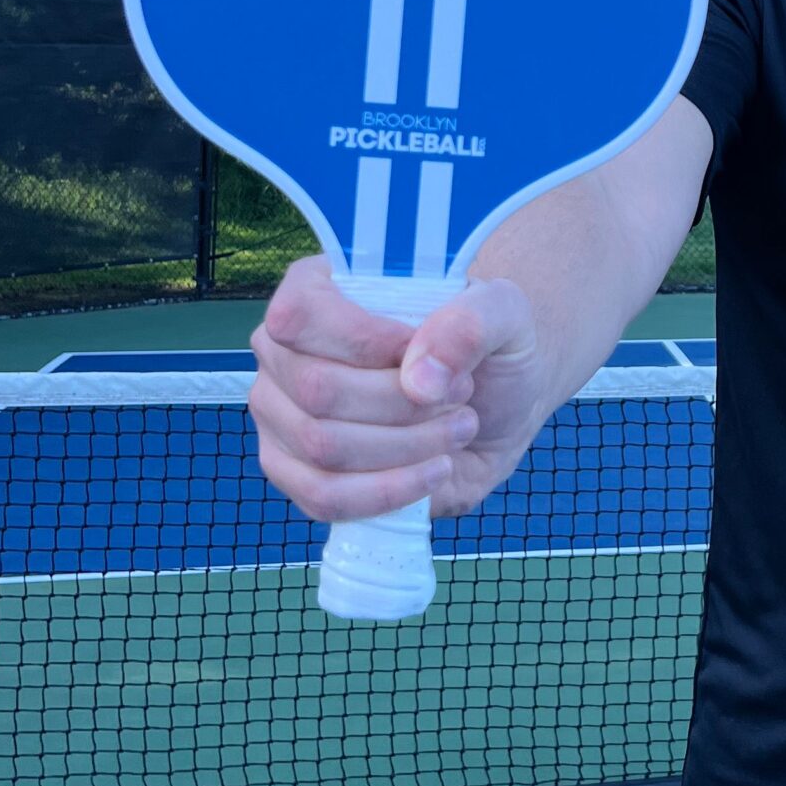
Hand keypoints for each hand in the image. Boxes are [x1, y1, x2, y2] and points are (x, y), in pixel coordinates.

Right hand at [249, 254, 547, 522]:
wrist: (493, 403)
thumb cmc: (485, 345)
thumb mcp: (504, 313)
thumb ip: (472, 323)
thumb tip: (419, 379)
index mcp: (318, 288)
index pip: (300, 313)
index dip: (365, 341)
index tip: (422, 350)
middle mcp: (285, 351)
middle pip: (317, 388)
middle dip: (404, 404)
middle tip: (461, 396)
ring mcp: (280, 414)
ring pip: (323, 446)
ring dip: (407, 447)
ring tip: (458, 429)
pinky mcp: (294, 471)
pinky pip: (322, 496)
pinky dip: (389, 491)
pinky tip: (433, 471)